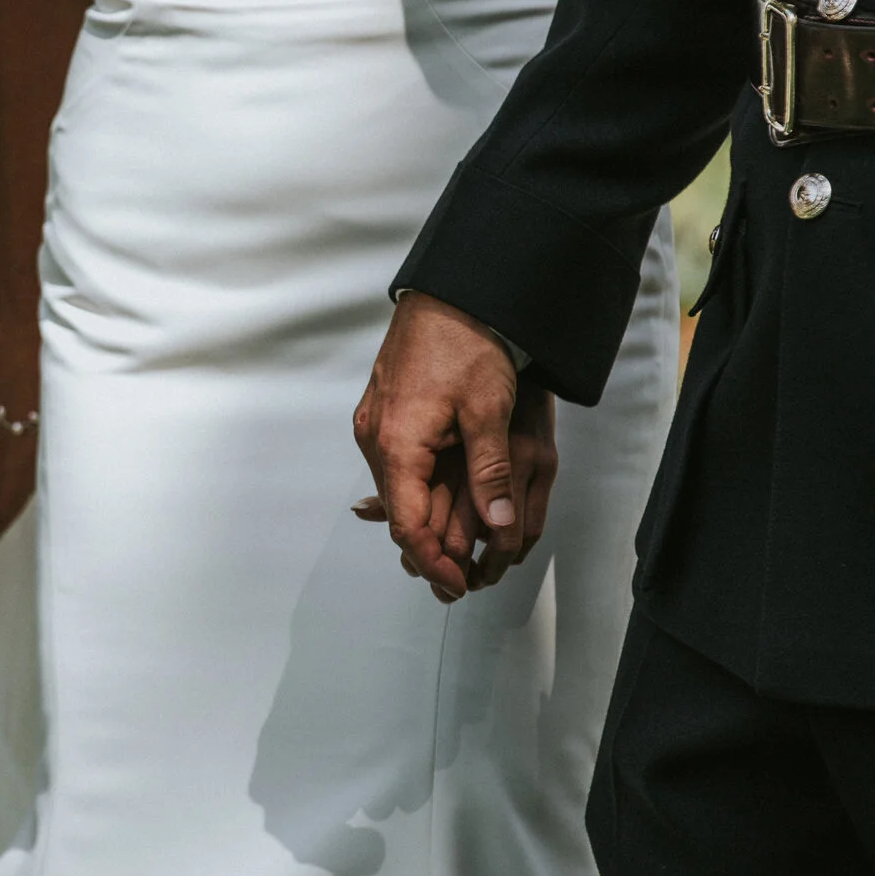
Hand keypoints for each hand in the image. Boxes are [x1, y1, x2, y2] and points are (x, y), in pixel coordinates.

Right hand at [352, 293, 529, 600]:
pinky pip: (402, 465)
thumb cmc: (467, 341)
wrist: (452, 291)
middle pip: (400, 511)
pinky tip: (449, 502)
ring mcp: (378, 425)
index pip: (406, 524)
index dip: (433, 561)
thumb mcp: (488, 412)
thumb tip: (498, 527)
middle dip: (434, 547)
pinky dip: (424, 488)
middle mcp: (376, 438)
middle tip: (469, 576)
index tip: (458, 584)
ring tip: (466, 546)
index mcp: (395, 443)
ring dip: (431, 518)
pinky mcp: (387, 413)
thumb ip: (491, 474)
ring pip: (401, 489)